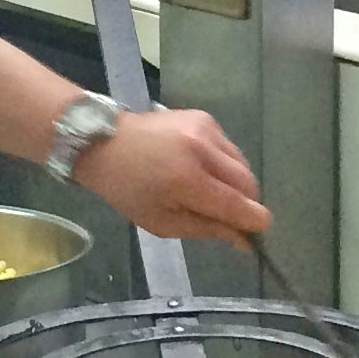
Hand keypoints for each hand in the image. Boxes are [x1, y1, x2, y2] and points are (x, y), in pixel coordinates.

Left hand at [74, 107, 269, 246]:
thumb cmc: (128, 189)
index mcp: (188, 180)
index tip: (254, 237)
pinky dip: (224, 164)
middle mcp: (203, 150)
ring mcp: (207, 129)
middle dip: (246, 204)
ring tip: (211, 191)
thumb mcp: (163, 222)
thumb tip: (245, 239)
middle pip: (248, 183)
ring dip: (236, 184)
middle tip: (230, 218)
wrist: (104, 142)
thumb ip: (208, 229)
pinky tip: (201, 168)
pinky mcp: (205, 118)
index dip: (254, 223)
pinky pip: (229, 148)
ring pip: (242, 164)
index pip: (240, 205)